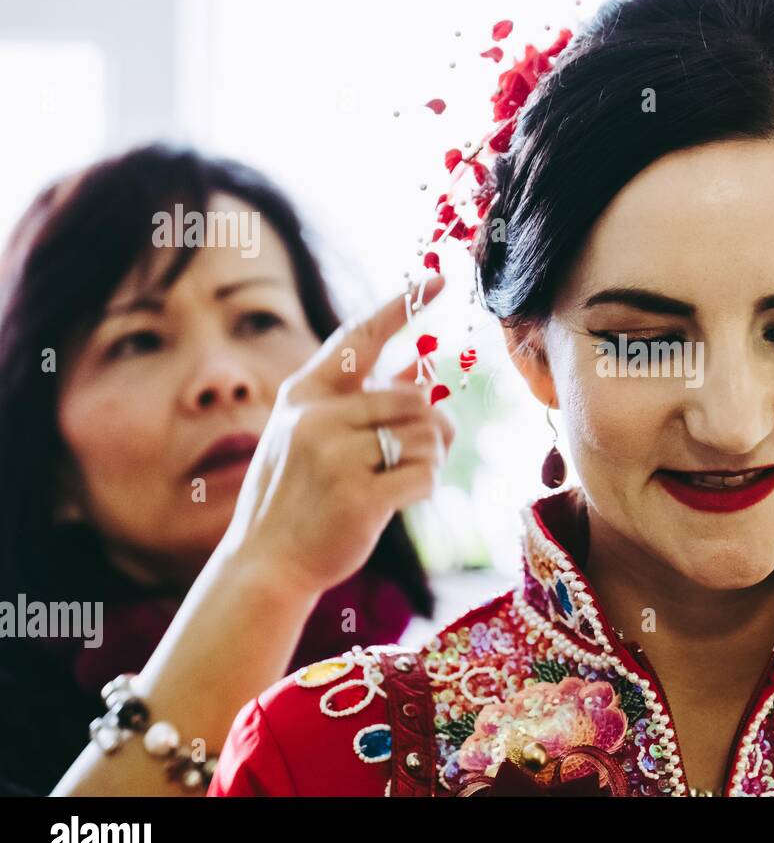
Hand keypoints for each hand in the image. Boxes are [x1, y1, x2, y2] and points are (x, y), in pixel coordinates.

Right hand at [212, 276, 454, 597]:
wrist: (266, 564)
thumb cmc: (298, 498)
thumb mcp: (312, 438)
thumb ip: (358, 406)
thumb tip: (421, 378)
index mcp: (304, 394)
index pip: (360, 337)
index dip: (402, 306)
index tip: (439, 279)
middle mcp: (317, 418)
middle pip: (414, 398)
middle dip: (434, 425)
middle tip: (431, 449)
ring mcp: (335, 457)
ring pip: (426, 436)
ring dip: (432, 459)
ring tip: (406, 477)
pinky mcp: (359, 496)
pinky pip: (425, 476)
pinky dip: (427, 486)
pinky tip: (403, 498)